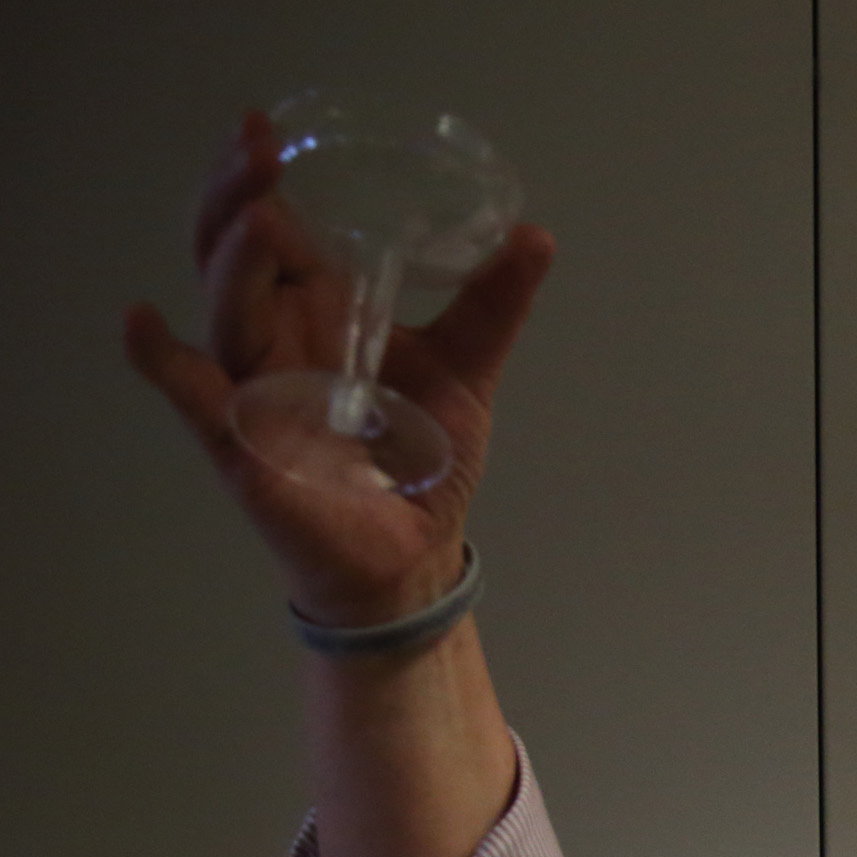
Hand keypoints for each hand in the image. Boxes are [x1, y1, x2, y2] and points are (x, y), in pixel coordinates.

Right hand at [124, 109, 555, 627]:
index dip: (262, 179)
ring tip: (253, 223)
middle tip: (257, 149)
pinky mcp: (243, 444)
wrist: (417, 554)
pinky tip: (146, 325)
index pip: (273, 229)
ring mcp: (253, 387)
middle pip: (234, 252)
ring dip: (232, 264)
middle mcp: (274, 338)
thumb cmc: (422, 459)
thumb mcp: (466, 369)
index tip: (266, 128)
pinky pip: (191, 395)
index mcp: (316, 310)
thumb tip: (536, 235)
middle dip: (241, 198)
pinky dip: (164, 362)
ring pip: (225, 311)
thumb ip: (492, 304)